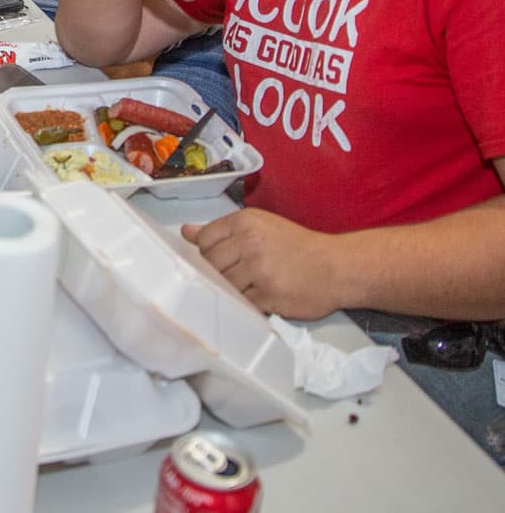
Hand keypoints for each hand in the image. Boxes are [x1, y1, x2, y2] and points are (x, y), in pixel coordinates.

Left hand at [183, 209, 346, 318]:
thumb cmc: (299, 246)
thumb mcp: (260, 226)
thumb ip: (221, 230)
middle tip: (239, 272)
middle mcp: (249, 243)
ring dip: (232, 288)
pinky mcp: (267, 295)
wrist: (339, 267)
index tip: (221, 256)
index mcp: (245, 222)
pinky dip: (246, 301)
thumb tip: (186, 231)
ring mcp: (258, 270)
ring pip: (222, 284)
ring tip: (252, 283)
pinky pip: (240, 301)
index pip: (204, 240)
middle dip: (218, 271)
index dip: (208, 251)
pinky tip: (260, 294)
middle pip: (209, 263)